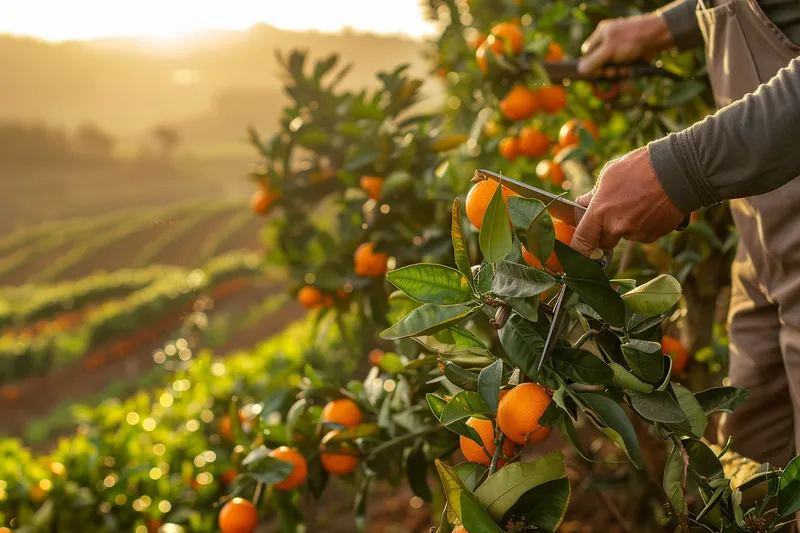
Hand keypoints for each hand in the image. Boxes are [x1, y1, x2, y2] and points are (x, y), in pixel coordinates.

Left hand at [570, 146, 684, 254]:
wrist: (678, 171)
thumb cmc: (641, 167)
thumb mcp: (610, 173)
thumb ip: (594, 194)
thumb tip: (582, 203)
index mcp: (601, 211)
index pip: (582, 241)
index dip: (578, 249)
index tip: (577, 251)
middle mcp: (617, 227)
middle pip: (603, 243)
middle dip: (605, 233)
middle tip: (614, 214)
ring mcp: (637, 233)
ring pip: (625, 236)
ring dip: (627, 226)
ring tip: (638, 202)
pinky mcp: (653, 235)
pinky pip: (642, 235)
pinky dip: (644, 225)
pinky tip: (650, 207)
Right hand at [578, 14, 673, 74]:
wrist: (658, 38)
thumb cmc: (632, 40)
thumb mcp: (609, 51)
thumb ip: (593, 61)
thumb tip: (580, 70)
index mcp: (601, 34)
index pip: (586, 53)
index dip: (591, 64)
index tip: (598, 70)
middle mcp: (608, 40)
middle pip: (598, 62)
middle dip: (605, 69)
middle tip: (614, 71)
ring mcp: (619, 48)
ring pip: (610, 67)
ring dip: (616, 72)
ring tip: (624, 69)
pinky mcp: (628, 55)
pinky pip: (620, 67)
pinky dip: (624, 71)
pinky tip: (630, 69)